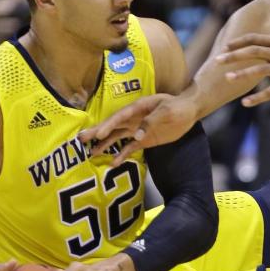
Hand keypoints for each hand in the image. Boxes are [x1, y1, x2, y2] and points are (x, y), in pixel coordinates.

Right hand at [78, 93, 198, 163]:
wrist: (189, 111)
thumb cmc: (177, 107)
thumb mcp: (166, 111)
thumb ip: (151, 122)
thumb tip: (136, 136)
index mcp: (137, 108)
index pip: (119, 117)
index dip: (108, 125)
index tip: (97, 134)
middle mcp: (133, 119)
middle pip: (112, 126)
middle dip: (97, 132)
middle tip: (81, 139)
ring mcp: (137, 129)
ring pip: (117, 137)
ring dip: (104, 144)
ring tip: (91, 153)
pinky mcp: (143, 140)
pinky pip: (129, 148)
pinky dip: (121, 155)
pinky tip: (113, 164)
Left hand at [217, 34, 269, 105]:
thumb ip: (265, 47)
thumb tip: (242, 48)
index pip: (255, 39)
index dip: (238, 42)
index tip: (224, 47)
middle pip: (255, 51)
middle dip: (235, 55)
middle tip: (217, 60)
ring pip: (261, 69)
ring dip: (243, 73)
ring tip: (227, 78)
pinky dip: (257, 98)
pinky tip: (245, 103)